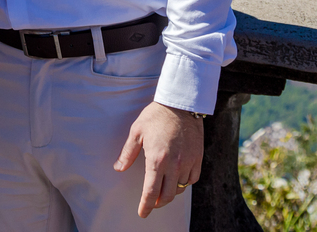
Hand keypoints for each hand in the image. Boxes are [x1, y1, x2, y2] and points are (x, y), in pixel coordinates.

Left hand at [114, 101, 203, 217]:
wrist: (181, 104)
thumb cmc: (155, 116)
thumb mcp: (136, 132)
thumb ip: (127, 153)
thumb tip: (118, 168)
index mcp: (157, 160)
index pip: (151, 192)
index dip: (146, 206)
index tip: (142, 213)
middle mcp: (174, 165)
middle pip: (167, 196)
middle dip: (158, 203)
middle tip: (151, 203)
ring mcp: (188, 162)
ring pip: (180, 188)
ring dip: (170, 192)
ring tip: (162, 188)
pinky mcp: (198, 158)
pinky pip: (192, 179)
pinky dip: (184, 183)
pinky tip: (176, 178)